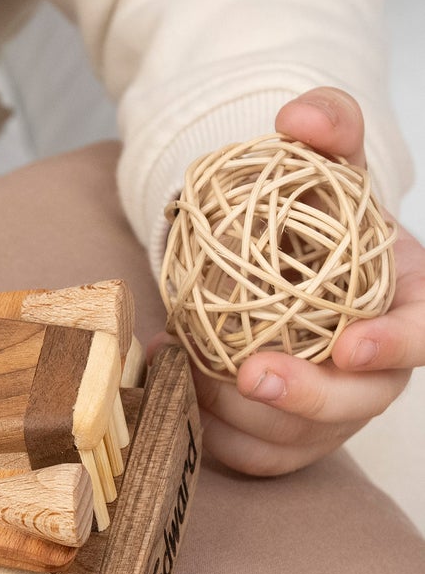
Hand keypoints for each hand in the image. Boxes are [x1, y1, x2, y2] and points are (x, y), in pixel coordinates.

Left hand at [152, 86, 423, 475]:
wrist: (270, 258)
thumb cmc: (310, 212)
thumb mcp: (324, 160)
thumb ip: (327, 127)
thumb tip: (301, 117)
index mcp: (409, 302)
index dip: (396, 346)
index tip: (351, 345)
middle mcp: (378, 367)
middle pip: (361, 403)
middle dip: (307, 398)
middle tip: (250, 374)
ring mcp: (333, 408)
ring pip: (299, 435)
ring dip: (239, 411)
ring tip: (186, 361)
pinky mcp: (286, 436)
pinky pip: (255, 456)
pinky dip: (211, 432)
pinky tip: (173, 382)